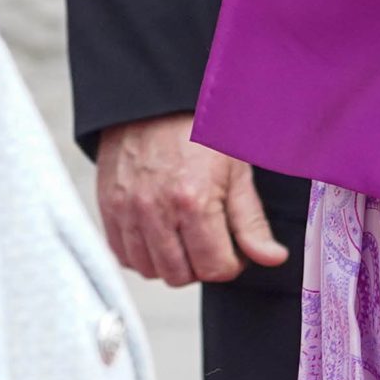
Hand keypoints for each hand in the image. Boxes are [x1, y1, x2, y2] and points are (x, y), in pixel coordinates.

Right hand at [95, 114, 290, 286]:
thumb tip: (271, 258)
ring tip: (186, 237)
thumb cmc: (200, 131)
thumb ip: (251, 222)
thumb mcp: (237, 172)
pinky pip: (123, 255)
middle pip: (181, 275)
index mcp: (193, 201)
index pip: (215, 268)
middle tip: (212, 242)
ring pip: (151, 271)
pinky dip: (144, 254)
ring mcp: (127, 212)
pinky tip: (161, 235)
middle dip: (202, 266)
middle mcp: (156, 211)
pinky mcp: (107, 209)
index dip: (231, 265)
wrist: (155, 104)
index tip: (235, 251)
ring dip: (172, 263)